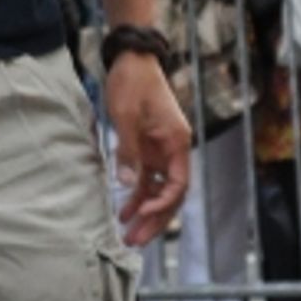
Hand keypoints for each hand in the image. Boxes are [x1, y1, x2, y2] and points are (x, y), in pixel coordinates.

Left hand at [105, 52, 190, 246]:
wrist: (132, 59)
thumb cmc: (132, 83)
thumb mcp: (126, 115)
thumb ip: (128, 150)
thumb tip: (126, 183)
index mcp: (176, 142)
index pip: (177, 184)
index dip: (161, 203)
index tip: (140, 213)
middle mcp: (174, 150)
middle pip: (170, 194)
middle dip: (155, 220)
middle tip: (135, 241)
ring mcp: (161, 150)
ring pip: (158, 191)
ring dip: (144, 213)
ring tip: (128, 235)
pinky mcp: (149, 148)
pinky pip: (147, 179)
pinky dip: (137, 195)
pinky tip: (123, 211)